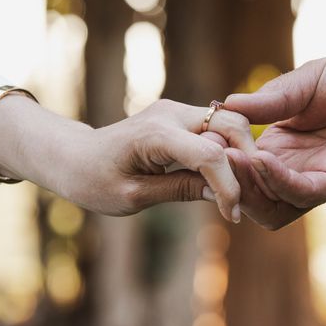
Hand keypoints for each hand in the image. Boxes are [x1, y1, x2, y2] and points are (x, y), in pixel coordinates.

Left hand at [0, 96, 254, 221]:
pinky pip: (216, 128)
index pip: (210, 155)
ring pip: (229, 122)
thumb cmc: (94, 180)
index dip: (229, 187)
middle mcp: (171, 113)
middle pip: (231, 124)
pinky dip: (228, 150)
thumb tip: (221, 194)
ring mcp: (177, 110)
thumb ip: (179, 191)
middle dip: (248, 159)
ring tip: (242, 189)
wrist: (74, 157)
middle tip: (251, 196)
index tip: (233, 216)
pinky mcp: (180, 116)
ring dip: (241, 153)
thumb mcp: (134, 196)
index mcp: (156, 134)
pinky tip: (227, 178)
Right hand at [225, 51, 325, 229]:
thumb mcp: (306, 82)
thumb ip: (270, 99)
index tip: (198, 139)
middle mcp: (295, 167)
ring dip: (246, 188)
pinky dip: (275, 181)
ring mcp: (316, 177)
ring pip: (271, 206)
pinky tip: (259, 159)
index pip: (239, 163)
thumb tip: (224, 105)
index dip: (218, 157)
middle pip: (250, 194)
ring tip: (230, 161)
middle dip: (227, 180)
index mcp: (281, 145)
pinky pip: (301, 193)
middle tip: (209, 159)